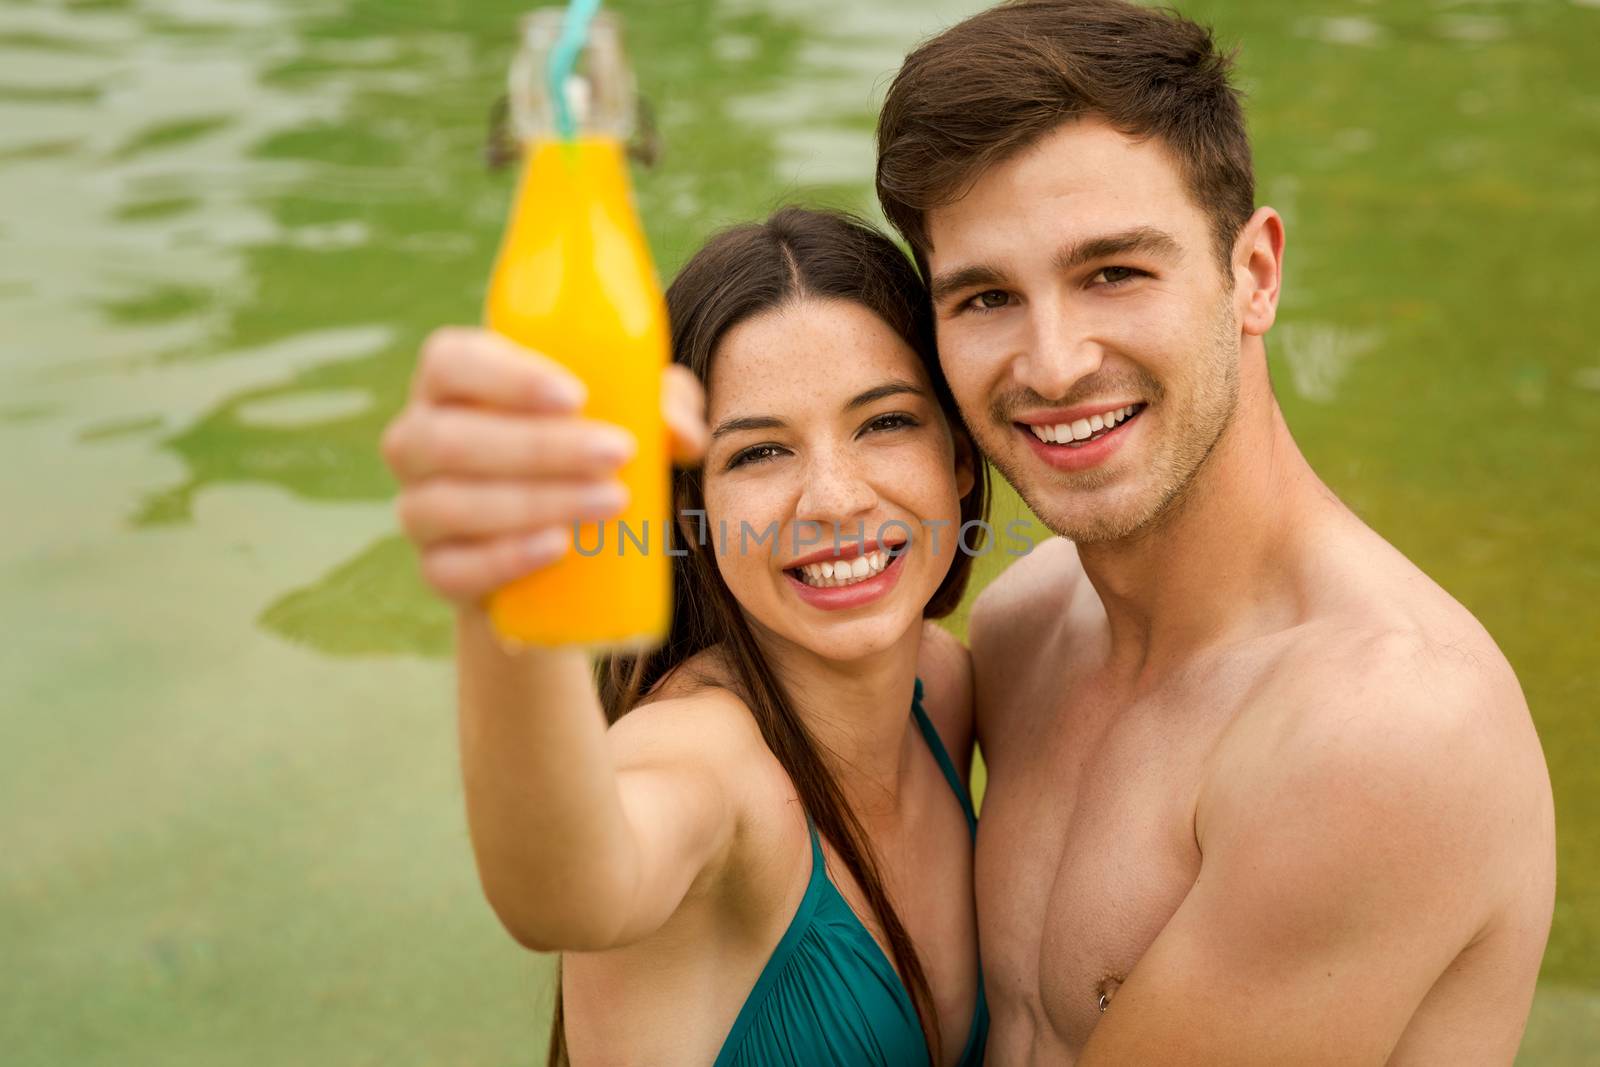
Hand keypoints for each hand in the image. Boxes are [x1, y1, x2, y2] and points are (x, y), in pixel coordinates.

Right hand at [381, 327, 706, 603]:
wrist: (562, 559)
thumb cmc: (590, 450)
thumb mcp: (631, 415)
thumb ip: (662, 404)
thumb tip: (681, 434)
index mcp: (452, 381)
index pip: (451, 362)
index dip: (505, 378)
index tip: (576, 397)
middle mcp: (417, 439)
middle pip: (451, 438)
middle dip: (540, 448)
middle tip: (617, 455)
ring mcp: (418, 507)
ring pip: (449, 503)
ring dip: (535, 502)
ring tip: (611, 502)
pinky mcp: (436, 568)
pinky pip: (450, 569)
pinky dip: (504, 558)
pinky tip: (555, 546)